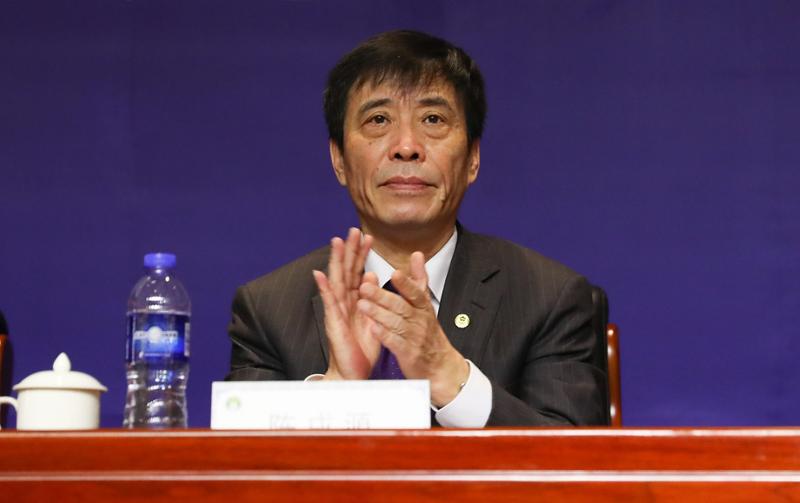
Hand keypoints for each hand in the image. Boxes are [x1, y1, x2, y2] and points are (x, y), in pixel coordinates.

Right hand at [312, 228, 380, 379]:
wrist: (353, 372)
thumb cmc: (361, 348)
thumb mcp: (373, 318)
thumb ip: (373, 297)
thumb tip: (371, 274)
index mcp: (356, 301)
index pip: (358, 272)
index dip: (362, 254)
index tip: (368, 236)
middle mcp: (344, 302)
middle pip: (346, 271)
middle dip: (349, 250)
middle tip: (352, 229)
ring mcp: (336, 310)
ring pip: (336, 281)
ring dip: (335, 261)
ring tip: (336, 242)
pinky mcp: (333, 322)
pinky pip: (328, 302)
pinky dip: (323, 287)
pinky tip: (319, 274)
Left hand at [356, 251, 469, 406]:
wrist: (439, 364)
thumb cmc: (428, 331)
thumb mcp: (426, 303)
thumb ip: (419, 279)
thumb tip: (417, 254)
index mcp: (423, 307)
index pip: (416, 292)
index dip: (406, 283)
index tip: (395, 273)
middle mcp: (419, 320)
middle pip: (401, 306)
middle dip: (382, 296)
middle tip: (365, 286)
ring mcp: (414, 337)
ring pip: (395, 323)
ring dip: (378, 313)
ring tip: (362, 304)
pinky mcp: (407, 353)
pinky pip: (395, 343)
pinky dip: (384, 335)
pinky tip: (372, 328)